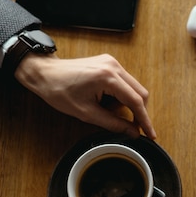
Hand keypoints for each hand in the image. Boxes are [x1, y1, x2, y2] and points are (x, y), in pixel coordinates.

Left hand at [15, 53, 155, 138]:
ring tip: (105, 110)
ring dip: (126, 104)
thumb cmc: (59, 90)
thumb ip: (113, 124)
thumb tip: (132, 132)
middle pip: (140, 93)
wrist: (45, 73)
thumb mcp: (86, 113)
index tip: (150, 134)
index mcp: (108, 77)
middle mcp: (113, 66)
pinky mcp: (109, 63)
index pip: (136, 101)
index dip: (145, 120)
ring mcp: (112, 63)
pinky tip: (105, 101)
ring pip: (133, 88)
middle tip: (131, 128)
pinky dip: (120, 96)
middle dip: (137, 113)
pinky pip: (124, 82)